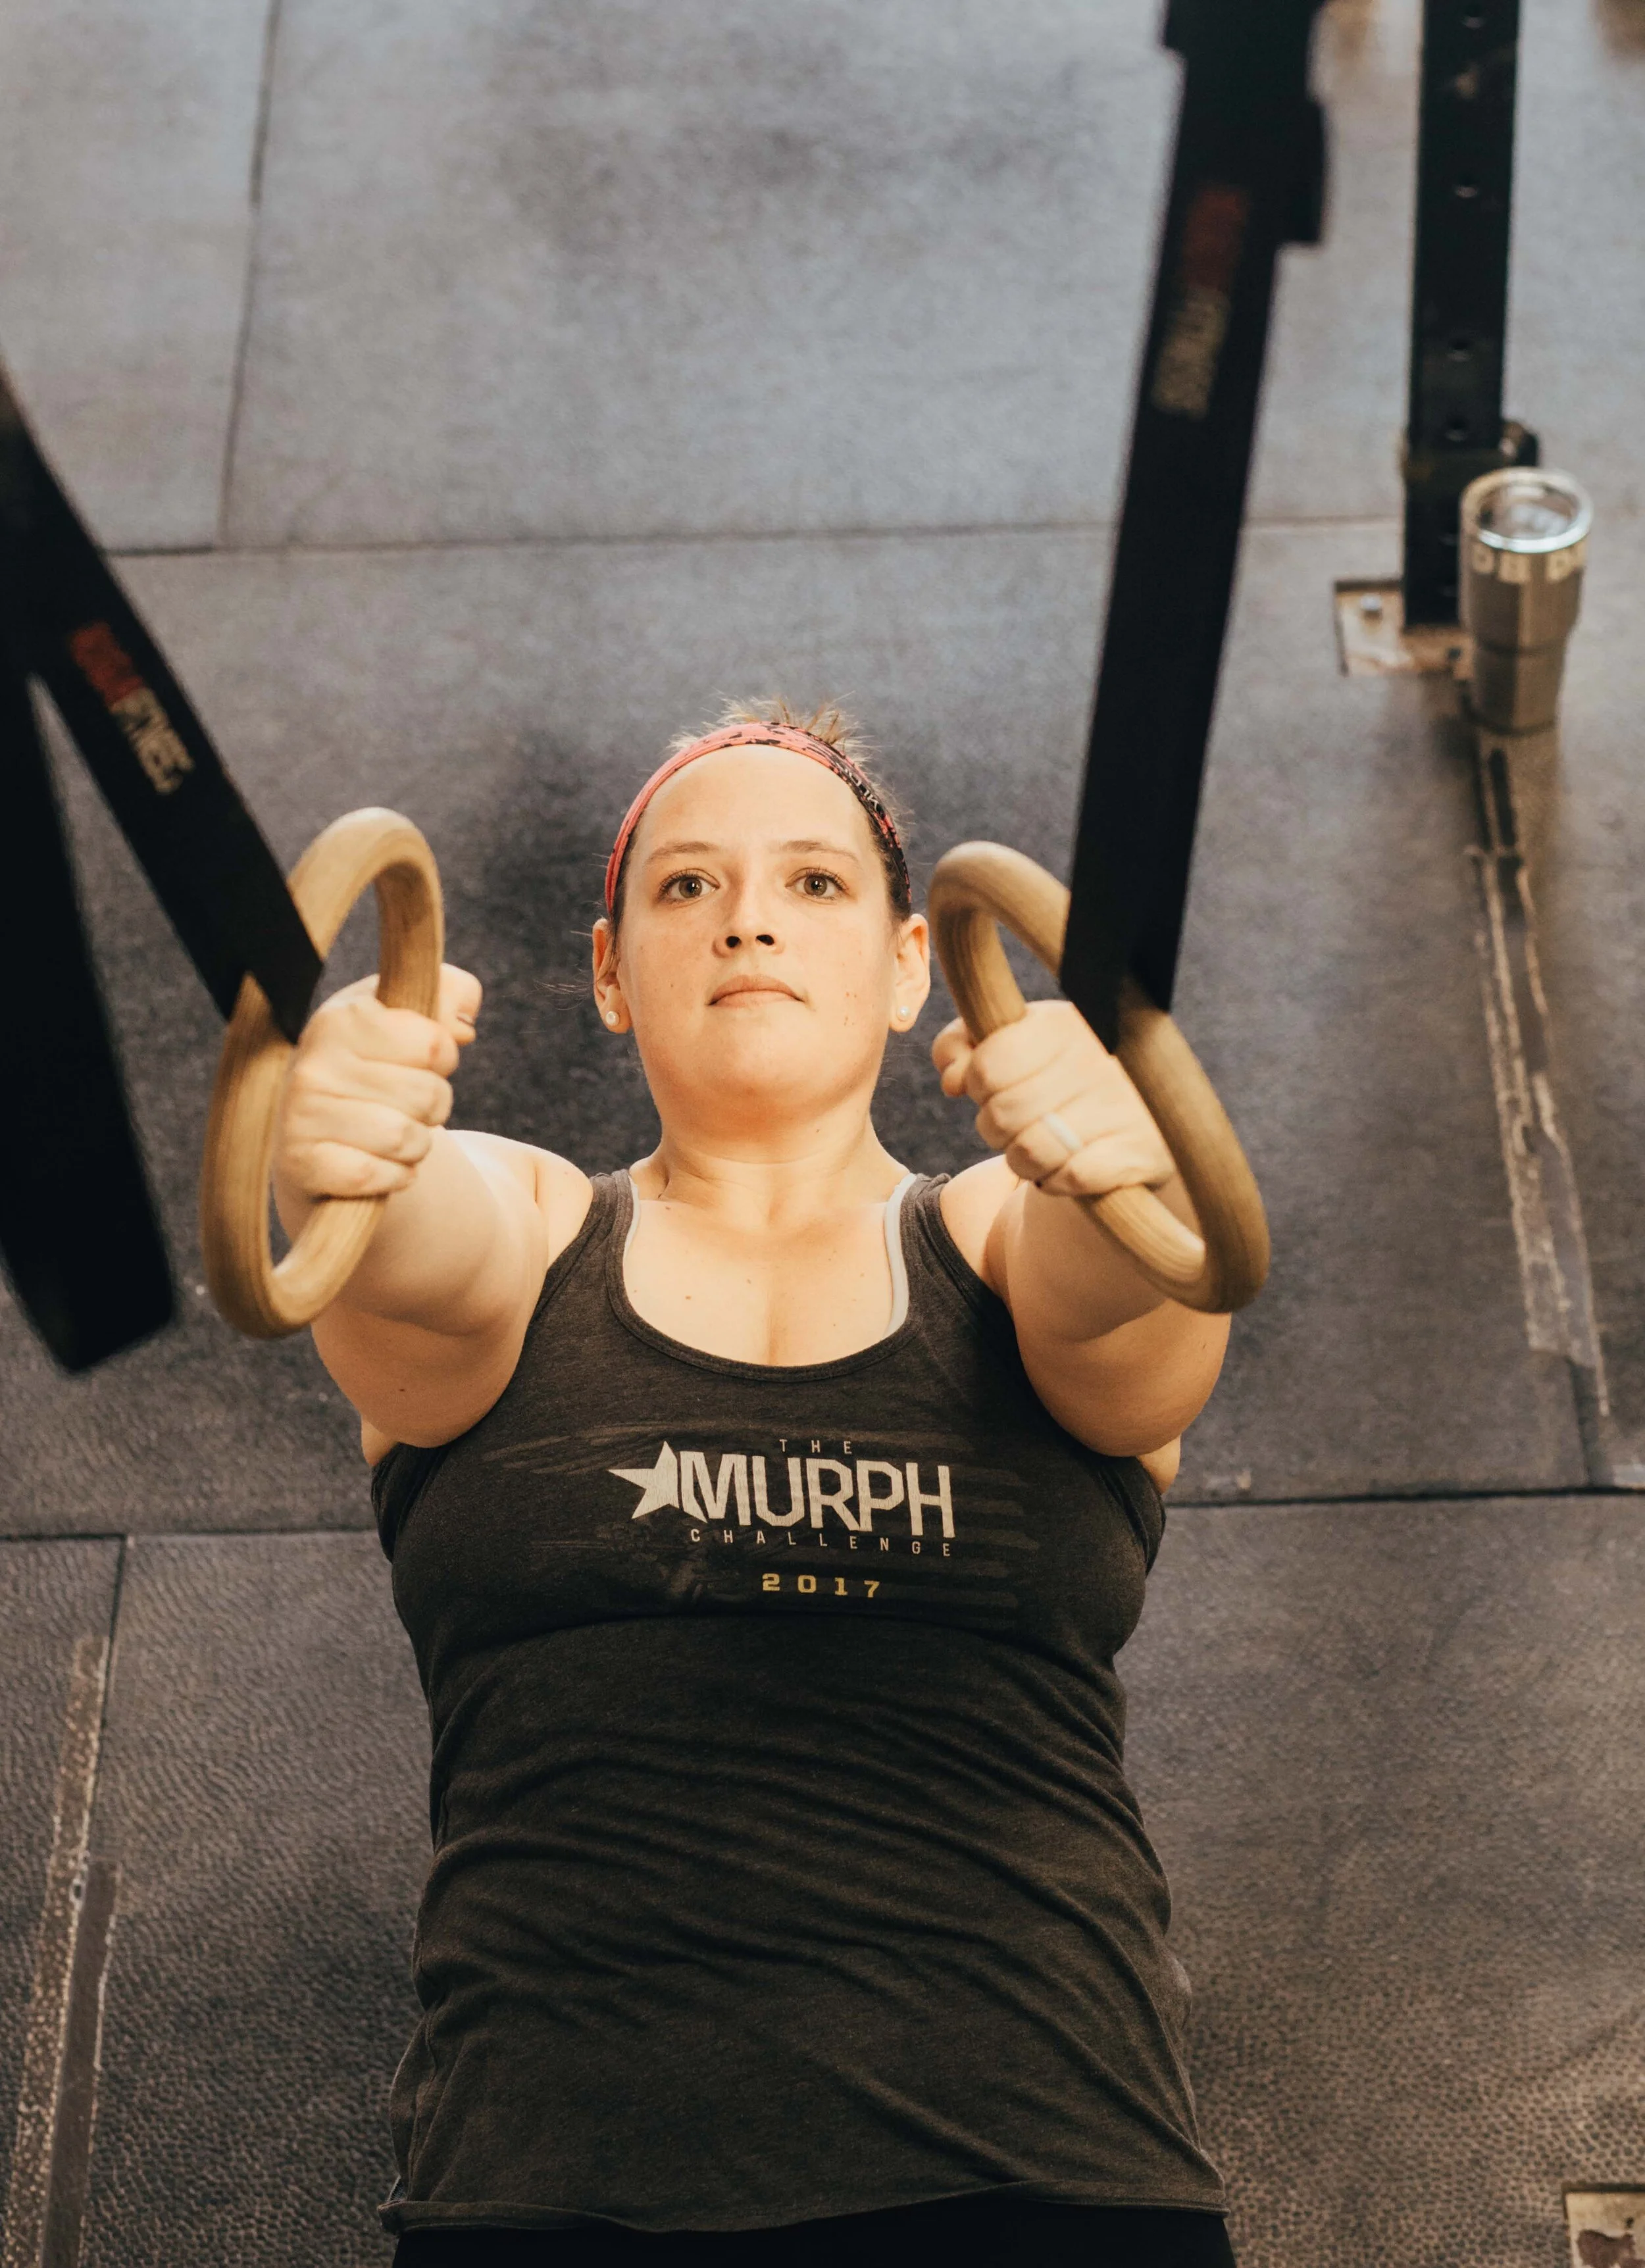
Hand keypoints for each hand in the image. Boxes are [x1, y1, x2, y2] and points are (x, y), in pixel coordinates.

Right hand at [274, 964, 480, 1200]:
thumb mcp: (405, 1015)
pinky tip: (377, 1162)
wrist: (314, 1130)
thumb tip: (462, 1027)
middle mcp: (313, 1065)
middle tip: (405, 1104)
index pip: (436, 1045)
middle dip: (433, 1106)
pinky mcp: (304, 1165)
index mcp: (341, 1019)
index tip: (422, 1061)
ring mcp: (303, 1117)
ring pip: (408, 1140)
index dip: (444, 1058)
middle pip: (429, 1096)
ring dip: (417, 1145)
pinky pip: (382, 1177)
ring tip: (392, 1133)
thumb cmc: (371, 1064)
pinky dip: (394, 1177)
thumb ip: (448, 993)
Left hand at [932, 1000, 1173, 1199]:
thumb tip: (951, 1078)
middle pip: (1002, 1115)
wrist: (1151, 1113)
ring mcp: (1124, 1107)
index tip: (991, 1086)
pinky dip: (1057, 1182)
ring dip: (1022, 1160)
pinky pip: (1069, 1179)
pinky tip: (1068, 1166)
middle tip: (1013, 1123)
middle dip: (995, 1128)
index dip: (977, 1084)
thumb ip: (966, 1044)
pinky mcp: (1143, 1153)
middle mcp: (1098, 1061)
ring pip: (1029, 1153)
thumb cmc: (1062, 1074)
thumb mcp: (1016, 1042)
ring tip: (1037, 1147)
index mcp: (1064, 1024)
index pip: (987, 1065)